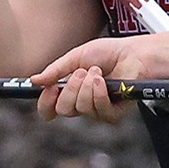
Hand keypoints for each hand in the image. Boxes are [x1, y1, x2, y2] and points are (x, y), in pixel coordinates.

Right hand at [35, 38, 151, 122]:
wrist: (134, 53)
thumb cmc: (109, 53)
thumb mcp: (76, 57)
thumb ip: (55, 70)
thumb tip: (35, 80)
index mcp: (70, 92)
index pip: (49, 109)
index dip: (45, 102)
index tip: (50, 88)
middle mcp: (81, 104)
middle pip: (62, 110)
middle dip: (70, 88)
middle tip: (81, 72)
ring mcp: (97, 111)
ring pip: (80, 109)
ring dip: (87, 87)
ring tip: (97, 72)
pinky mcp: (113, 114)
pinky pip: (99, 111)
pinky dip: (99, 93)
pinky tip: (104, 81)